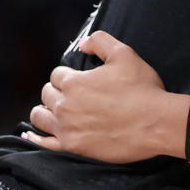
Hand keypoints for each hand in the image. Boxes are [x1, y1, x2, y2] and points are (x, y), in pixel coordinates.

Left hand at [25, 31, 188, 163]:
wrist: (156, 123)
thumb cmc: (143, 90)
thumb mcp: (125, 55)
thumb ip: (100, 42)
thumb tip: (82, 44)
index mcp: (75, 83)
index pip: (57, 74)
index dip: (68, 75)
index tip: (80, 80)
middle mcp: (65, 105)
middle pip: (47, 94)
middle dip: (57, 91)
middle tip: (73, 95)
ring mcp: (67, 128)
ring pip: (39, 117)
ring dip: (46, 111)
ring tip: (56, 111)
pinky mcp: (73, 147)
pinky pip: (43, 143)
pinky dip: (36, 137)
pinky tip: (32, 135)